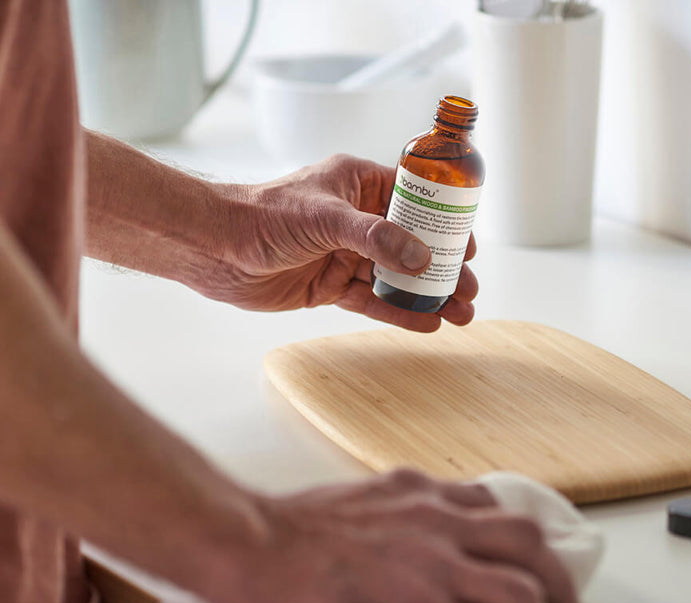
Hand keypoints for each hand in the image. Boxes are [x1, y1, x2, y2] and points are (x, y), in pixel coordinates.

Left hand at [201, 154, 478, 332]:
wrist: (216, 251)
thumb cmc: (263, 215)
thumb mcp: (325, 218)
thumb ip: (375, 237)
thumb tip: (422, 259)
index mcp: (358, 186)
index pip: (415, 202)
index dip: (445, 224)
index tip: (469, 247)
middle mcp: (356, 221)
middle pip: (412, 246)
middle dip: (444, 270)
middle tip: (471, 290)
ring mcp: (345, 256)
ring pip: (396, 278)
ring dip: (428, 297)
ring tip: (461, 315)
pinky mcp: (331, 286)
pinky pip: (372, 302)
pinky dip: (398, 314)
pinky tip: (426, 325)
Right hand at [219, 469, 578, 602]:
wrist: (252, 545)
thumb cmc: (291, 526)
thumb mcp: (359, 496)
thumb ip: (398, 507)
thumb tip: (411, 528)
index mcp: (421, 492)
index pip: (496, 506)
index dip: (519, 541)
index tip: (526, 562)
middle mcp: (438, 520)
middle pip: (529, 543)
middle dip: (555, 578)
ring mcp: (432, 566)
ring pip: (519, 594)